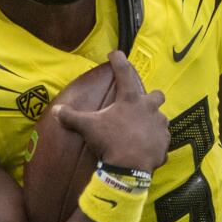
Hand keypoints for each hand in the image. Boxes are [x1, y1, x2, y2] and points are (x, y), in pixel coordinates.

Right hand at [53, 51, 169, 171]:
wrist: (129, 168)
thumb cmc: (110, 142)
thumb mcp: (88, 127)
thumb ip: (72, 117)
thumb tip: (56, 110)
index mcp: (130, 100)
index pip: (124, 72)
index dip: (118, 60)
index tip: (115, 53)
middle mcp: (149, 108)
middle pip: (156, 95)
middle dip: (151, 97)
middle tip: (140, 104)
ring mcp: (160, 126)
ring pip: (161, 118)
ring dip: (152, 121)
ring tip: (141, 130)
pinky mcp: (165, 143)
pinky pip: (161, 140)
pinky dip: (155, 142)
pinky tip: (146, 148)